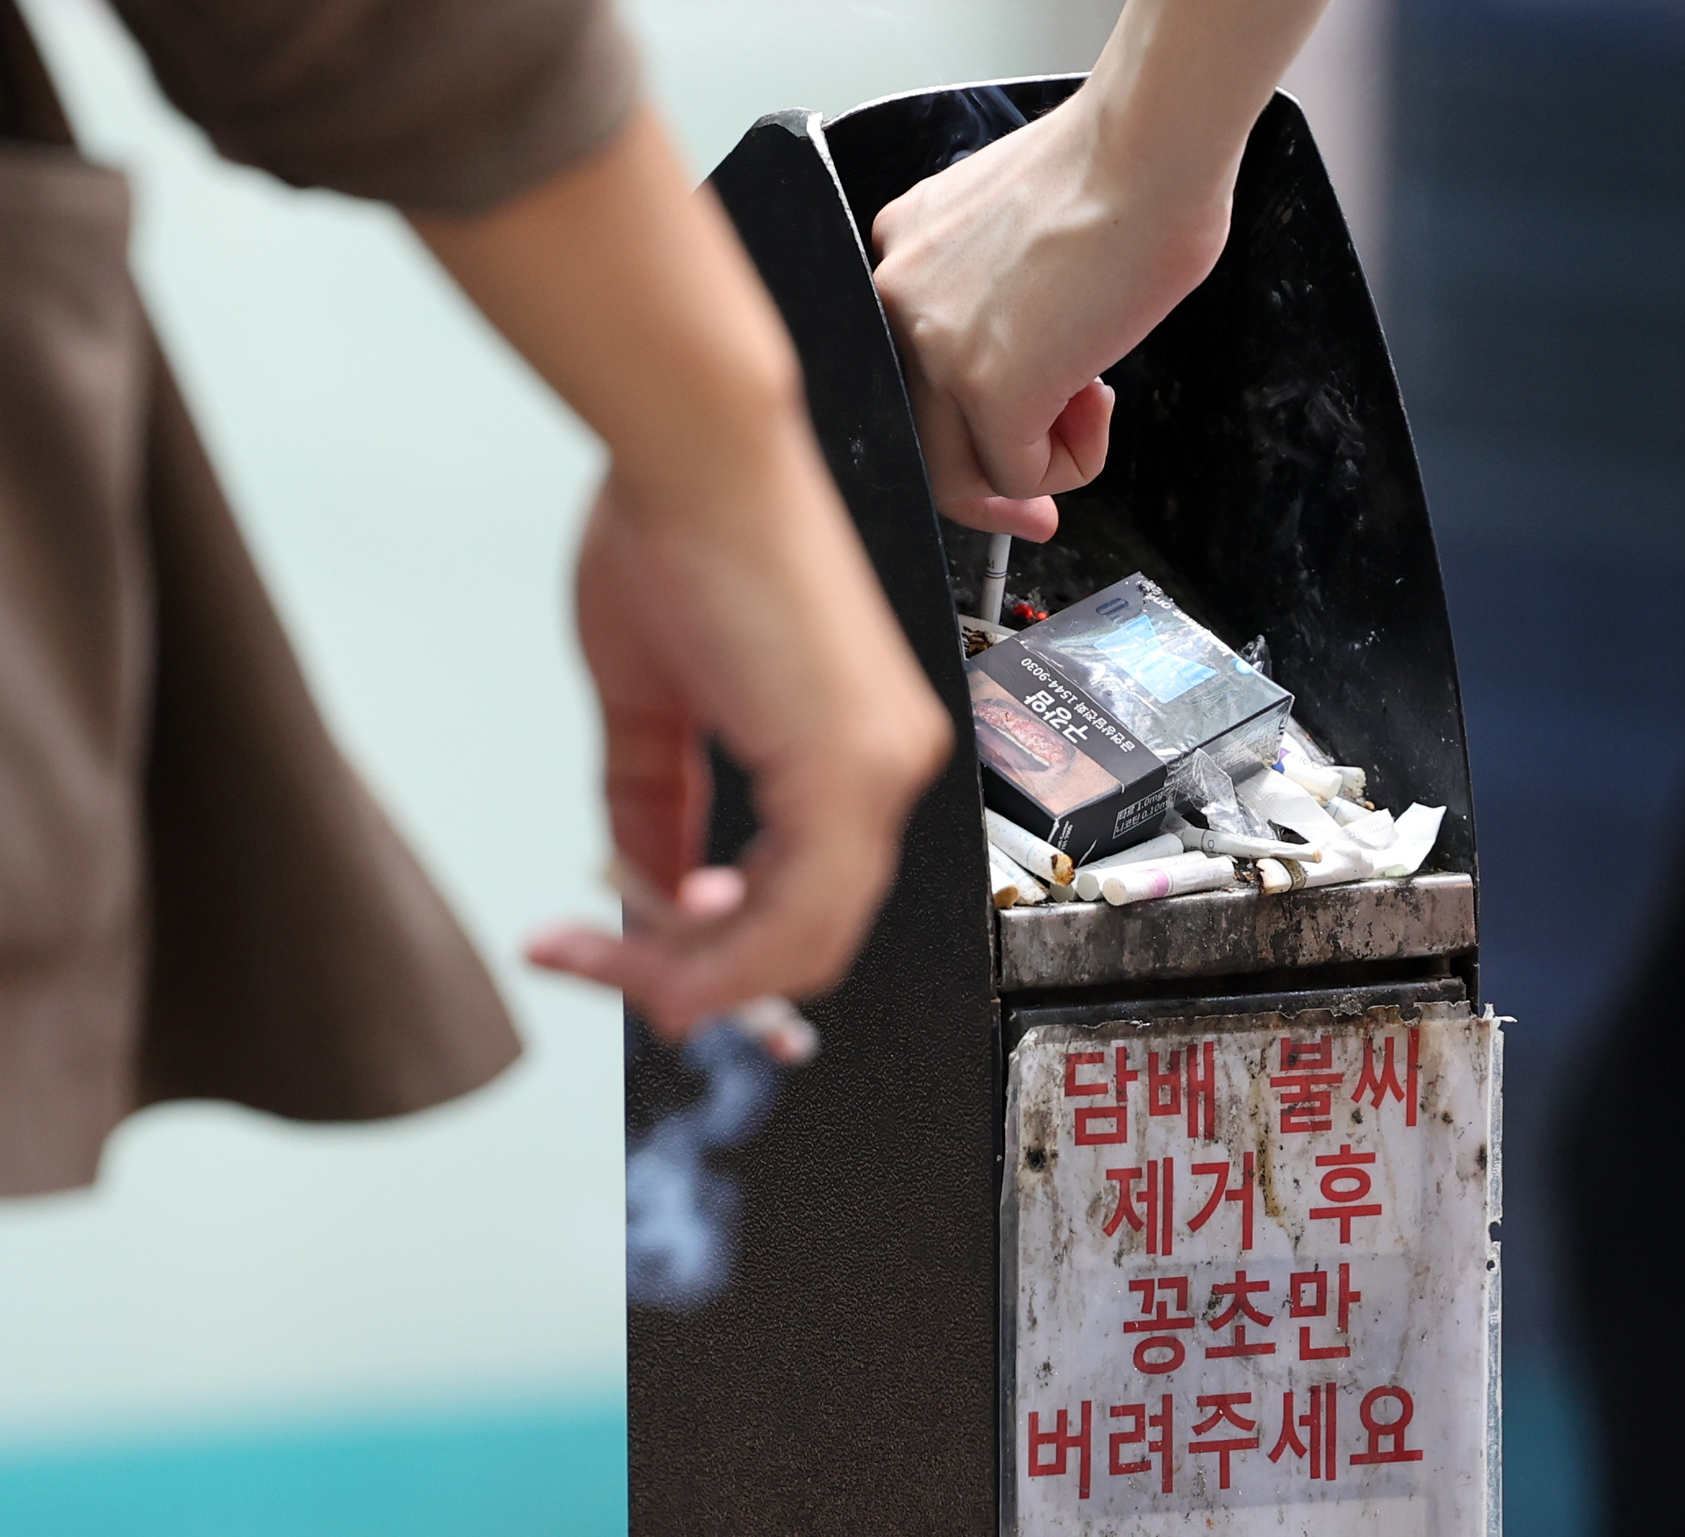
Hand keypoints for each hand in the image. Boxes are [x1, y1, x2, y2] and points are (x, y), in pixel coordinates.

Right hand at [526, 442, 950, 1036]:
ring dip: (692, 971)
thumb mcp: (653, 706)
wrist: (693, 453)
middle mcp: (889, 764)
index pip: (805, 901)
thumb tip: (647, 891)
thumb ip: (656, 809)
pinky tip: (649, 945)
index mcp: (856, 748)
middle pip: (807, 938)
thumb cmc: (676, 538)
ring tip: (596, 951)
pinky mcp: (852, 765)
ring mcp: (880, 767)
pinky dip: (723, 952)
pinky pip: (799, 910)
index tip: (635, 962)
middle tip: (599, 969)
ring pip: (802, 938)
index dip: (720, 955)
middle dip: (696, 977)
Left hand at [871, 85, 1229, 540]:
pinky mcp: (985, 387)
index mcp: (906, 251)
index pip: (912, 374)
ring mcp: (933, 345)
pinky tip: (1100, 406)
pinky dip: (1072, 465)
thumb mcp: (1025, 241)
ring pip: (962, 471)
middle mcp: (897, 298)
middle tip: (1039, 514)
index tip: (1005, 457)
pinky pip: (1018, 475)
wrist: (1150, 151)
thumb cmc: (1122, 174)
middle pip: (923, 438)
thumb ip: (1005, 303)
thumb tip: (1035, 369)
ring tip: (1093, 415)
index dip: (964, 427)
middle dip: (990, 489)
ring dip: (1040, 467)